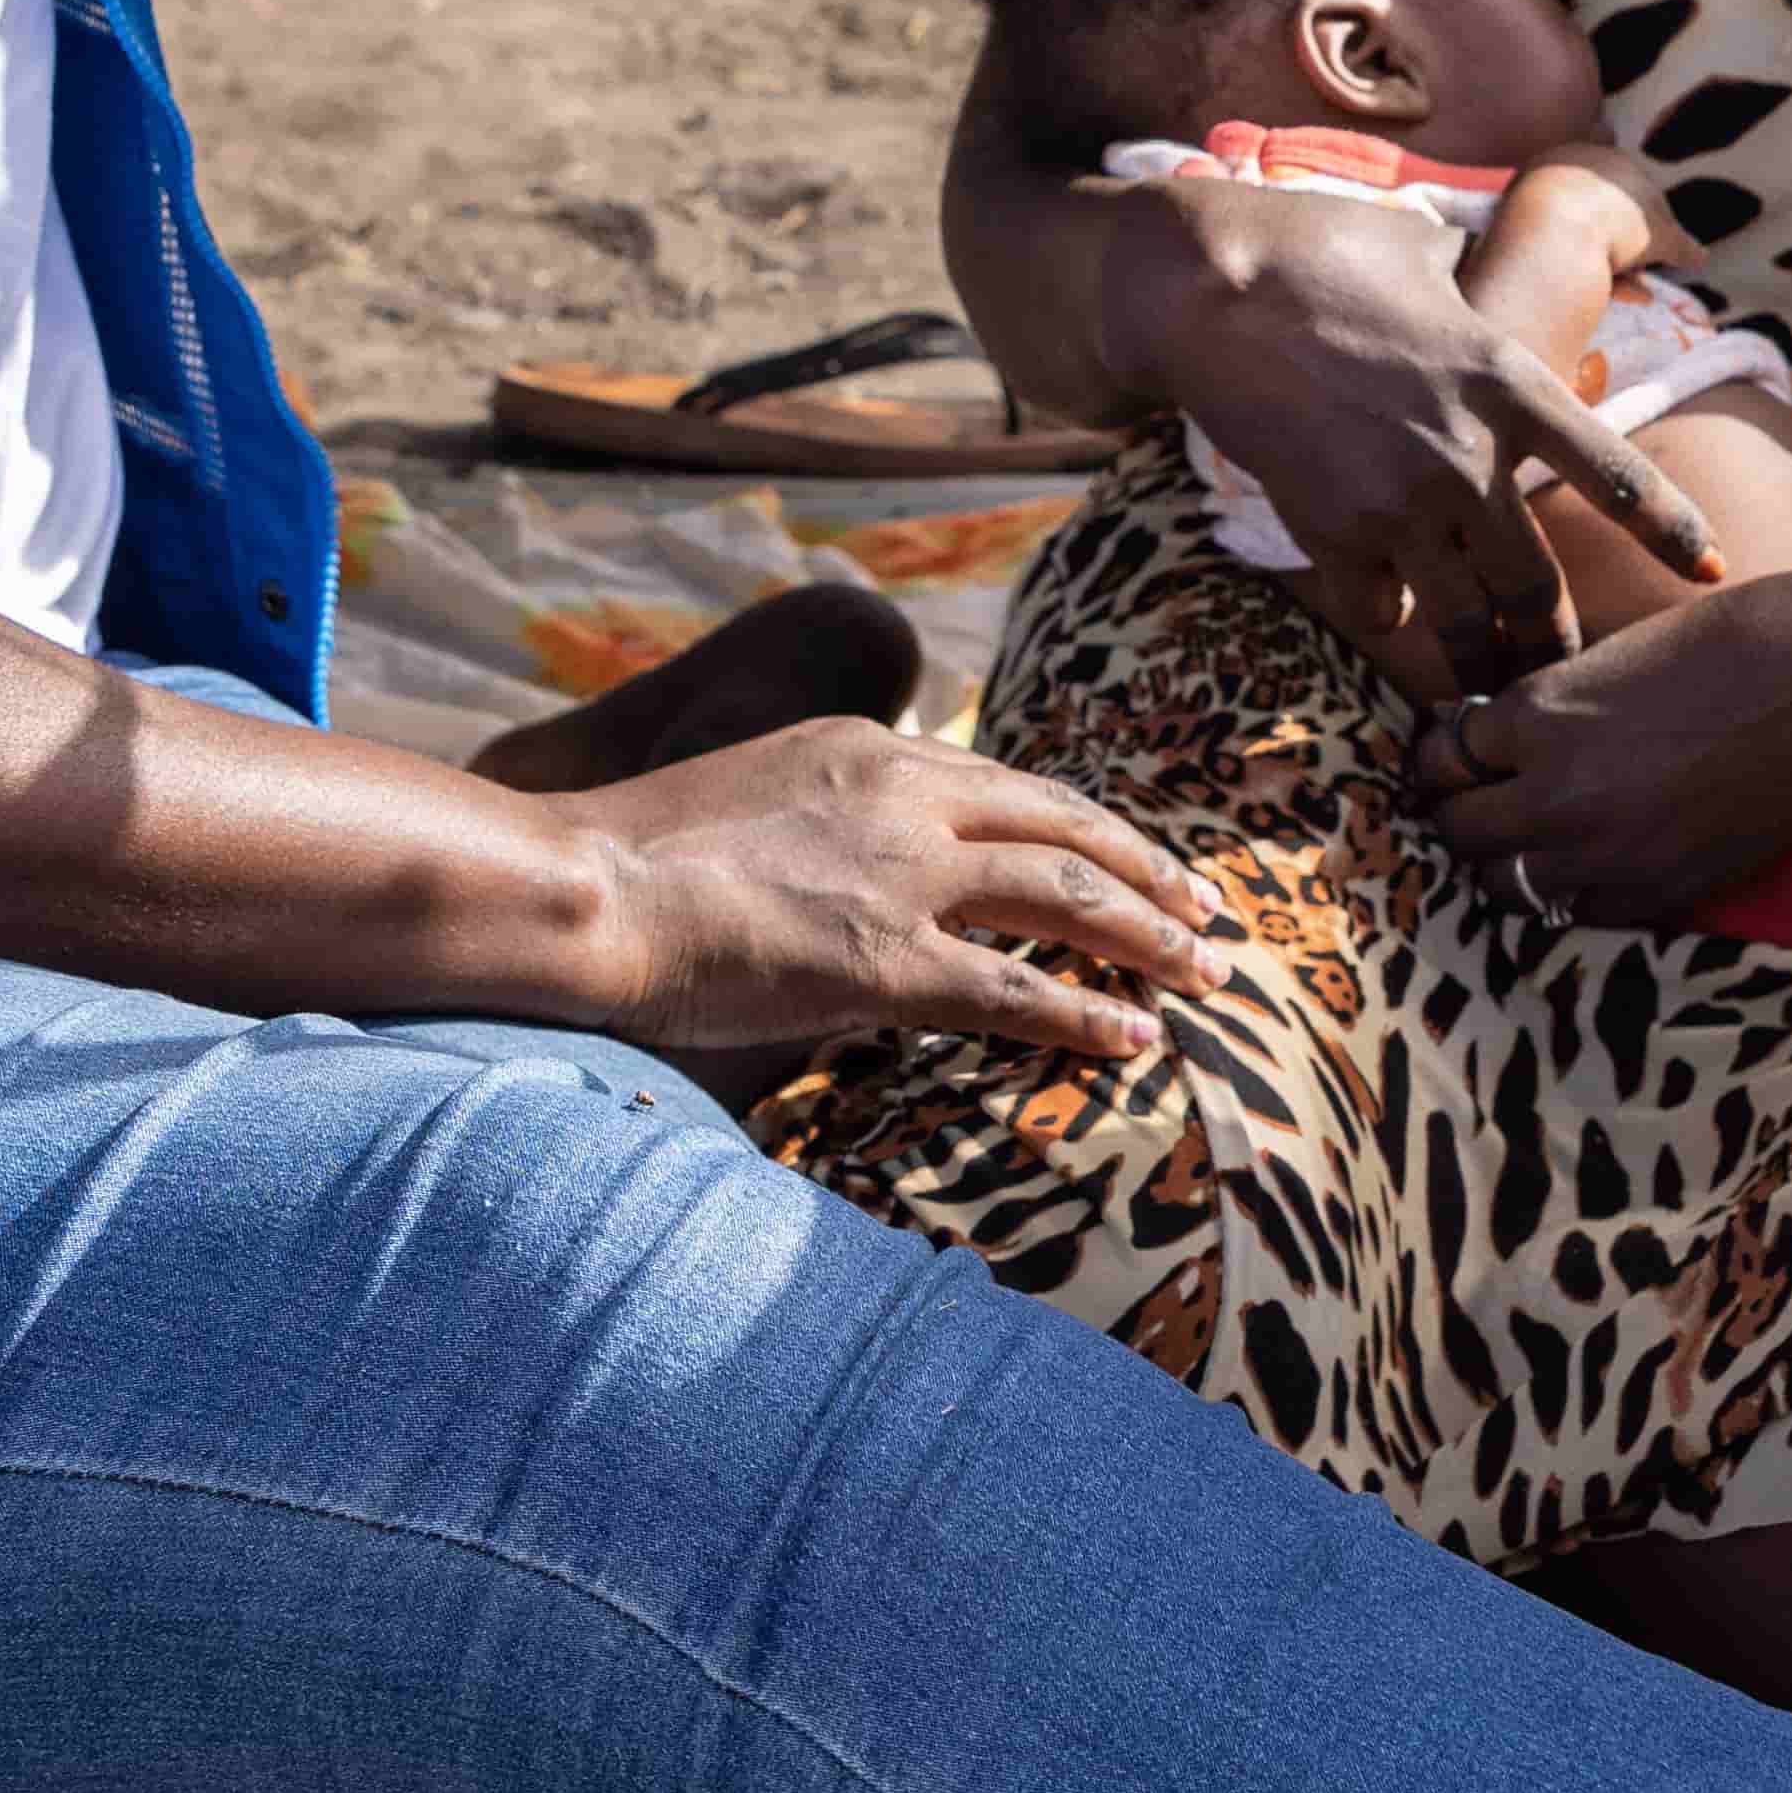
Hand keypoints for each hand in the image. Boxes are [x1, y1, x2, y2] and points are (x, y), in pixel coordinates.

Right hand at [556, 715, 1225, 1080]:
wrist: (583, 890)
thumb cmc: (634, 865)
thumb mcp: (748, 797)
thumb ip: (822, 817)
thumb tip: (853, 867)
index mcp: (866, 751)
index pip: (1008, 785)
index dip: (1084, 825)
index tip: (1132, 857)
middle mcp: (902, 797)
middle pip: (1062, 824)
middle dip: (1147, 871)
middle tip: (1208, 912)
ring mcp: (900, 877)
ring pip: (1064, 895)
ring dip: (1147, 937)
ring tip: (1203, 975)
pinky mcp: (886, 962)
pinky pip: (1019, 993)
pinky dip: (1089, 1017)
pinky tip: (1137, 1041)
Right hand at [1120, 177, 1717, 707]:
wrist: (1213, 290)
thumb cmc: (1322, 251)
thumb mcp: (1431, 258)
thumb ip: (1478, 295)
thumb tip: (1500, 281)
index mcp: (1506, 380)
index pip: (1614, 470)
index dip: (1672, 528)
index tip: (1713, 570)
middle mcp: (1464, 454)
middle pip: (1537, 583)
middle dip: (1556, 640)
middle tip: (1565, 668)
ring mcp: (1397, 501)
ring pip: (1463, 618)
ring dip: (1479, 659)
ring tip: (1488, 683)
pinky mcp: (1330, 529)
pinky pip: (1379, 607)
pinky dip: (1388, 613)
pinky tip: (1387, 608)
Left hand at [1407, 569, 1791, 928]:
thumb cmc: (1743, 638)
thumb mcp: (1618, 652)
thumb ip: (1553, 702)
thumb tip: (1506, 734)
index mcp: (1540, 716)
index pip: (1441, 754)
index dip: (1442, 750)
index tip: (1454, 747)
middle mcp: (1557, 796)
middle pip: (1456, 829)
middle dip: (1458, 808)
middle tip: (1474, 794)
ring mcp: (1610, 856)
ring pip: (1501, 886)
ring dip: (1503, 860)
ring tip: (1522, 836)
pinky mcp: (1663, 894)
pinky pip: (1573, 914)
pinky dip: (1566, 892)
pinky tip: (1584, 862)